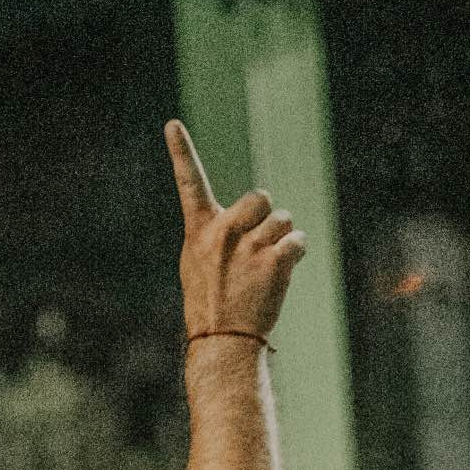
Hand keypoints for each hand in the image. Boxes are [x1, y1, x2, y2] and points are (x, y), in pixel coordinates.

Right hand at [165, 118, 306, 344]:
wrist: (223, 343)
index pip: (189, 185)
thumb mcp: (198, 265)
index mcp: (200, 232)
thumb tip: (248, 214)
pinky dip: (295, 253)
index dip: (181, 153)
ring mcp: (248, 247)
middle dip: (266, 218)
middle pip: (260, 198)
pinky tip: (282, 273)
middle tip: (257, 247)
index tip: (172, 125)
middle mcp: (222, 234)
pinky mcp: (273, 261)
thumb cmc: (211, 305)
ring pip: (283, 220)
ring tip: (266, 268)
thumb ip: (216, 233)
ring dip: (282, 239)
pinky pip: (297, 240)